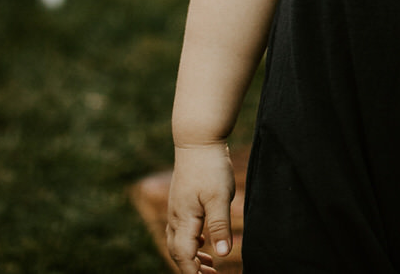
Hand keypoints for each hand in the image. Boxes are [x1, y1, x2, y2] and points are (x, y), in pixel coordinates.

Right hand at [165, 142, 235, 273]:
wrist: (198, 139)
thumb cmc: (210, 167)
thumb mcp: (220, 197)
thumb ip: (220, 226)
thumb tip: (222, 254)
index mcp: (184, 219)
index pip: (184, 255)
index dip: (193, 272)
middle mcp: (176, 216)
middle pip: (178, 252)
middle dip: (191, 268)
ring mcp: (177, 208)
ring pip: (179, 241)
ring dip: (192, 257)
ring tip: (209, 267)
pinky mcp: (182, 201)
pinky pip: (182, 229)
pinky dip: (192, 242)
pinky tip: (204, 243)